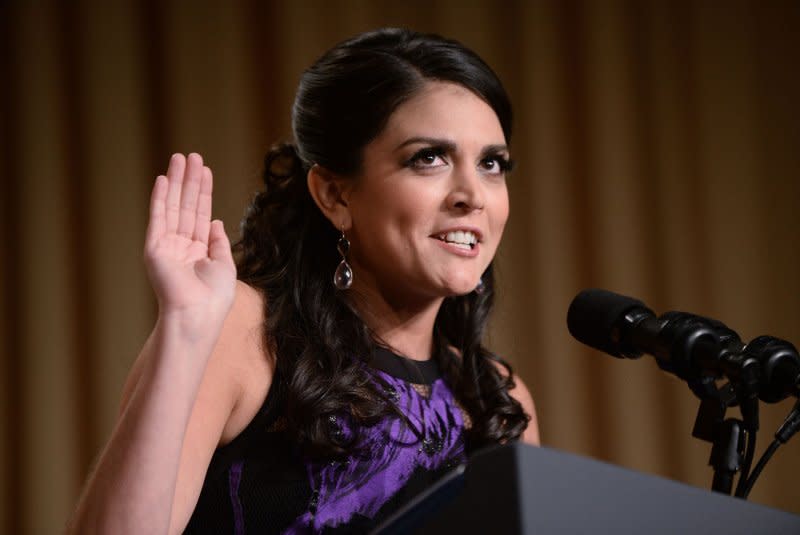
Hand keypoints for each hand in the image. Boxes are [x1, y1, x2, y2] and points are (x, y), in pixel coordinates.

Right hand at [144, 153, 235, 324]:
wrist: (198, 315)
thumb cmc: (215, 298)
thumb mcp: (224, 265)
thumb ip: (218, 242)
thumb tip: (215, 221)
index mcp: (198, 252)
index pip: (200, 214)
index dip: (203, 192)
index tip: (205, 170)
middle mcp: (181, 247)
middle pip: (185, 206)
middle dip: (189, 180)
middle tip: (192, 155)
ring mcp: (166, 246)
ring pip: (172, 206)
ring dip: (176, 182)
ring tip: (179, 158)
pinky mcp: (154, 248)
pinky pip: (158, 217)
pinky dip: (161, 198)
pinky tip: (164, 179)